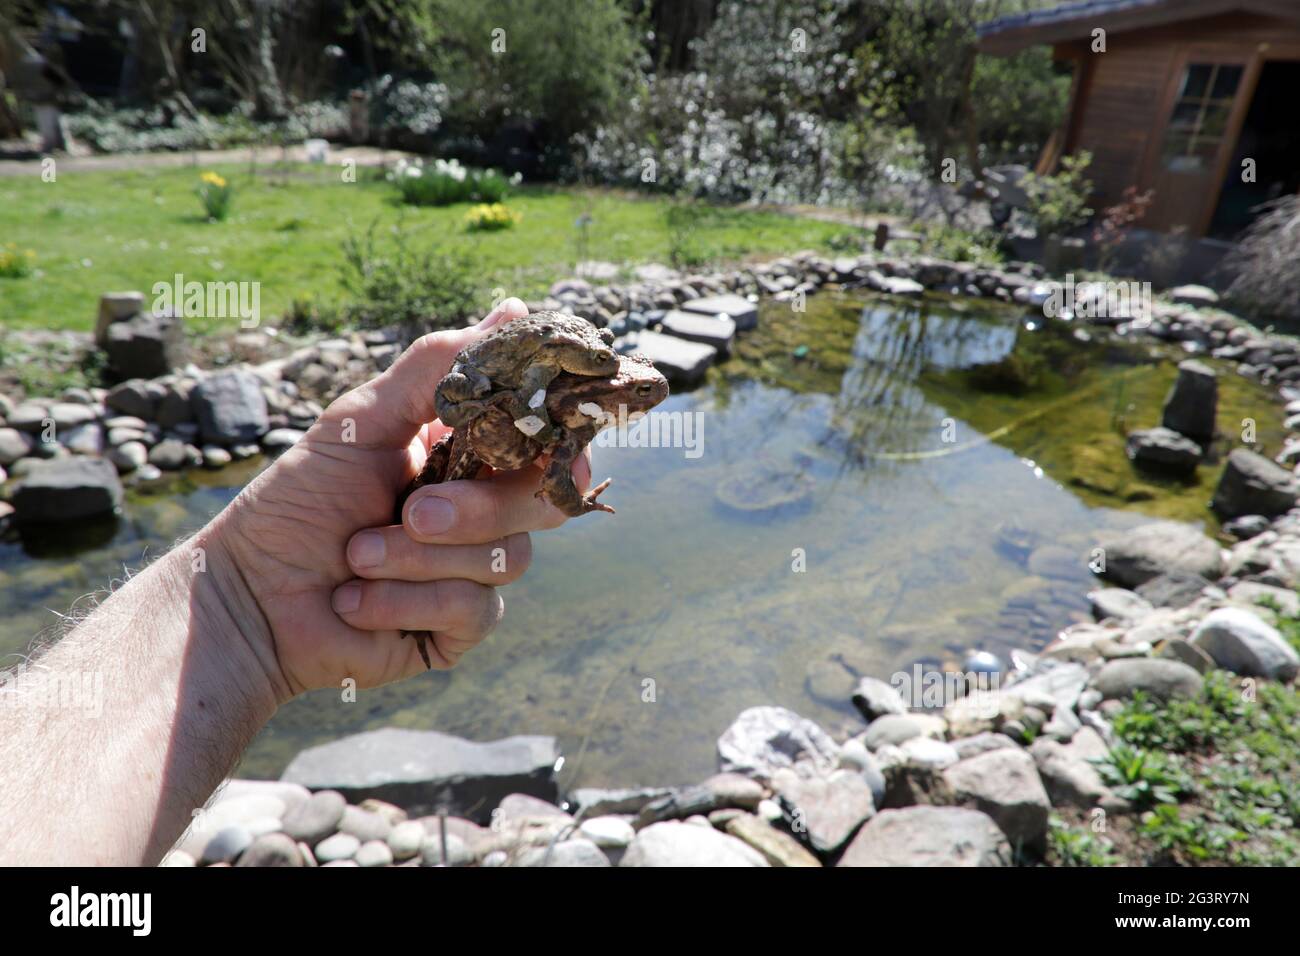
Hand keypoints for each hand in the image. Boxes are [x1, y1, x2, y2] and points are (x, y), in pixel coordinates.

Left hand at [208, 298, 590, 699]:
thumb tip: (514, 310)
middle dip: (475, 509)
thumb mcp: (362, 419)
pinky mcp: (458, 627)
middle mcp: (480, 512)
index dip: (558, 445)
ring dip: (419, 559)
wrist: (248, 596)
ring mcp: (472, 571)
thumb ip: (438, 366)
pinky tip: (356, 600)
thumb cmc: (297, 502)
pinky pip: (476, 609)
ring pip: (508, 558)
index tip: (553, 448)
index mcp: (466, 457)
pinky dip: (407, 602)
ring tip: (356, 556)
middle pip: (540, 501)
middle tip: (412, 511)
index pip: (541, 445)